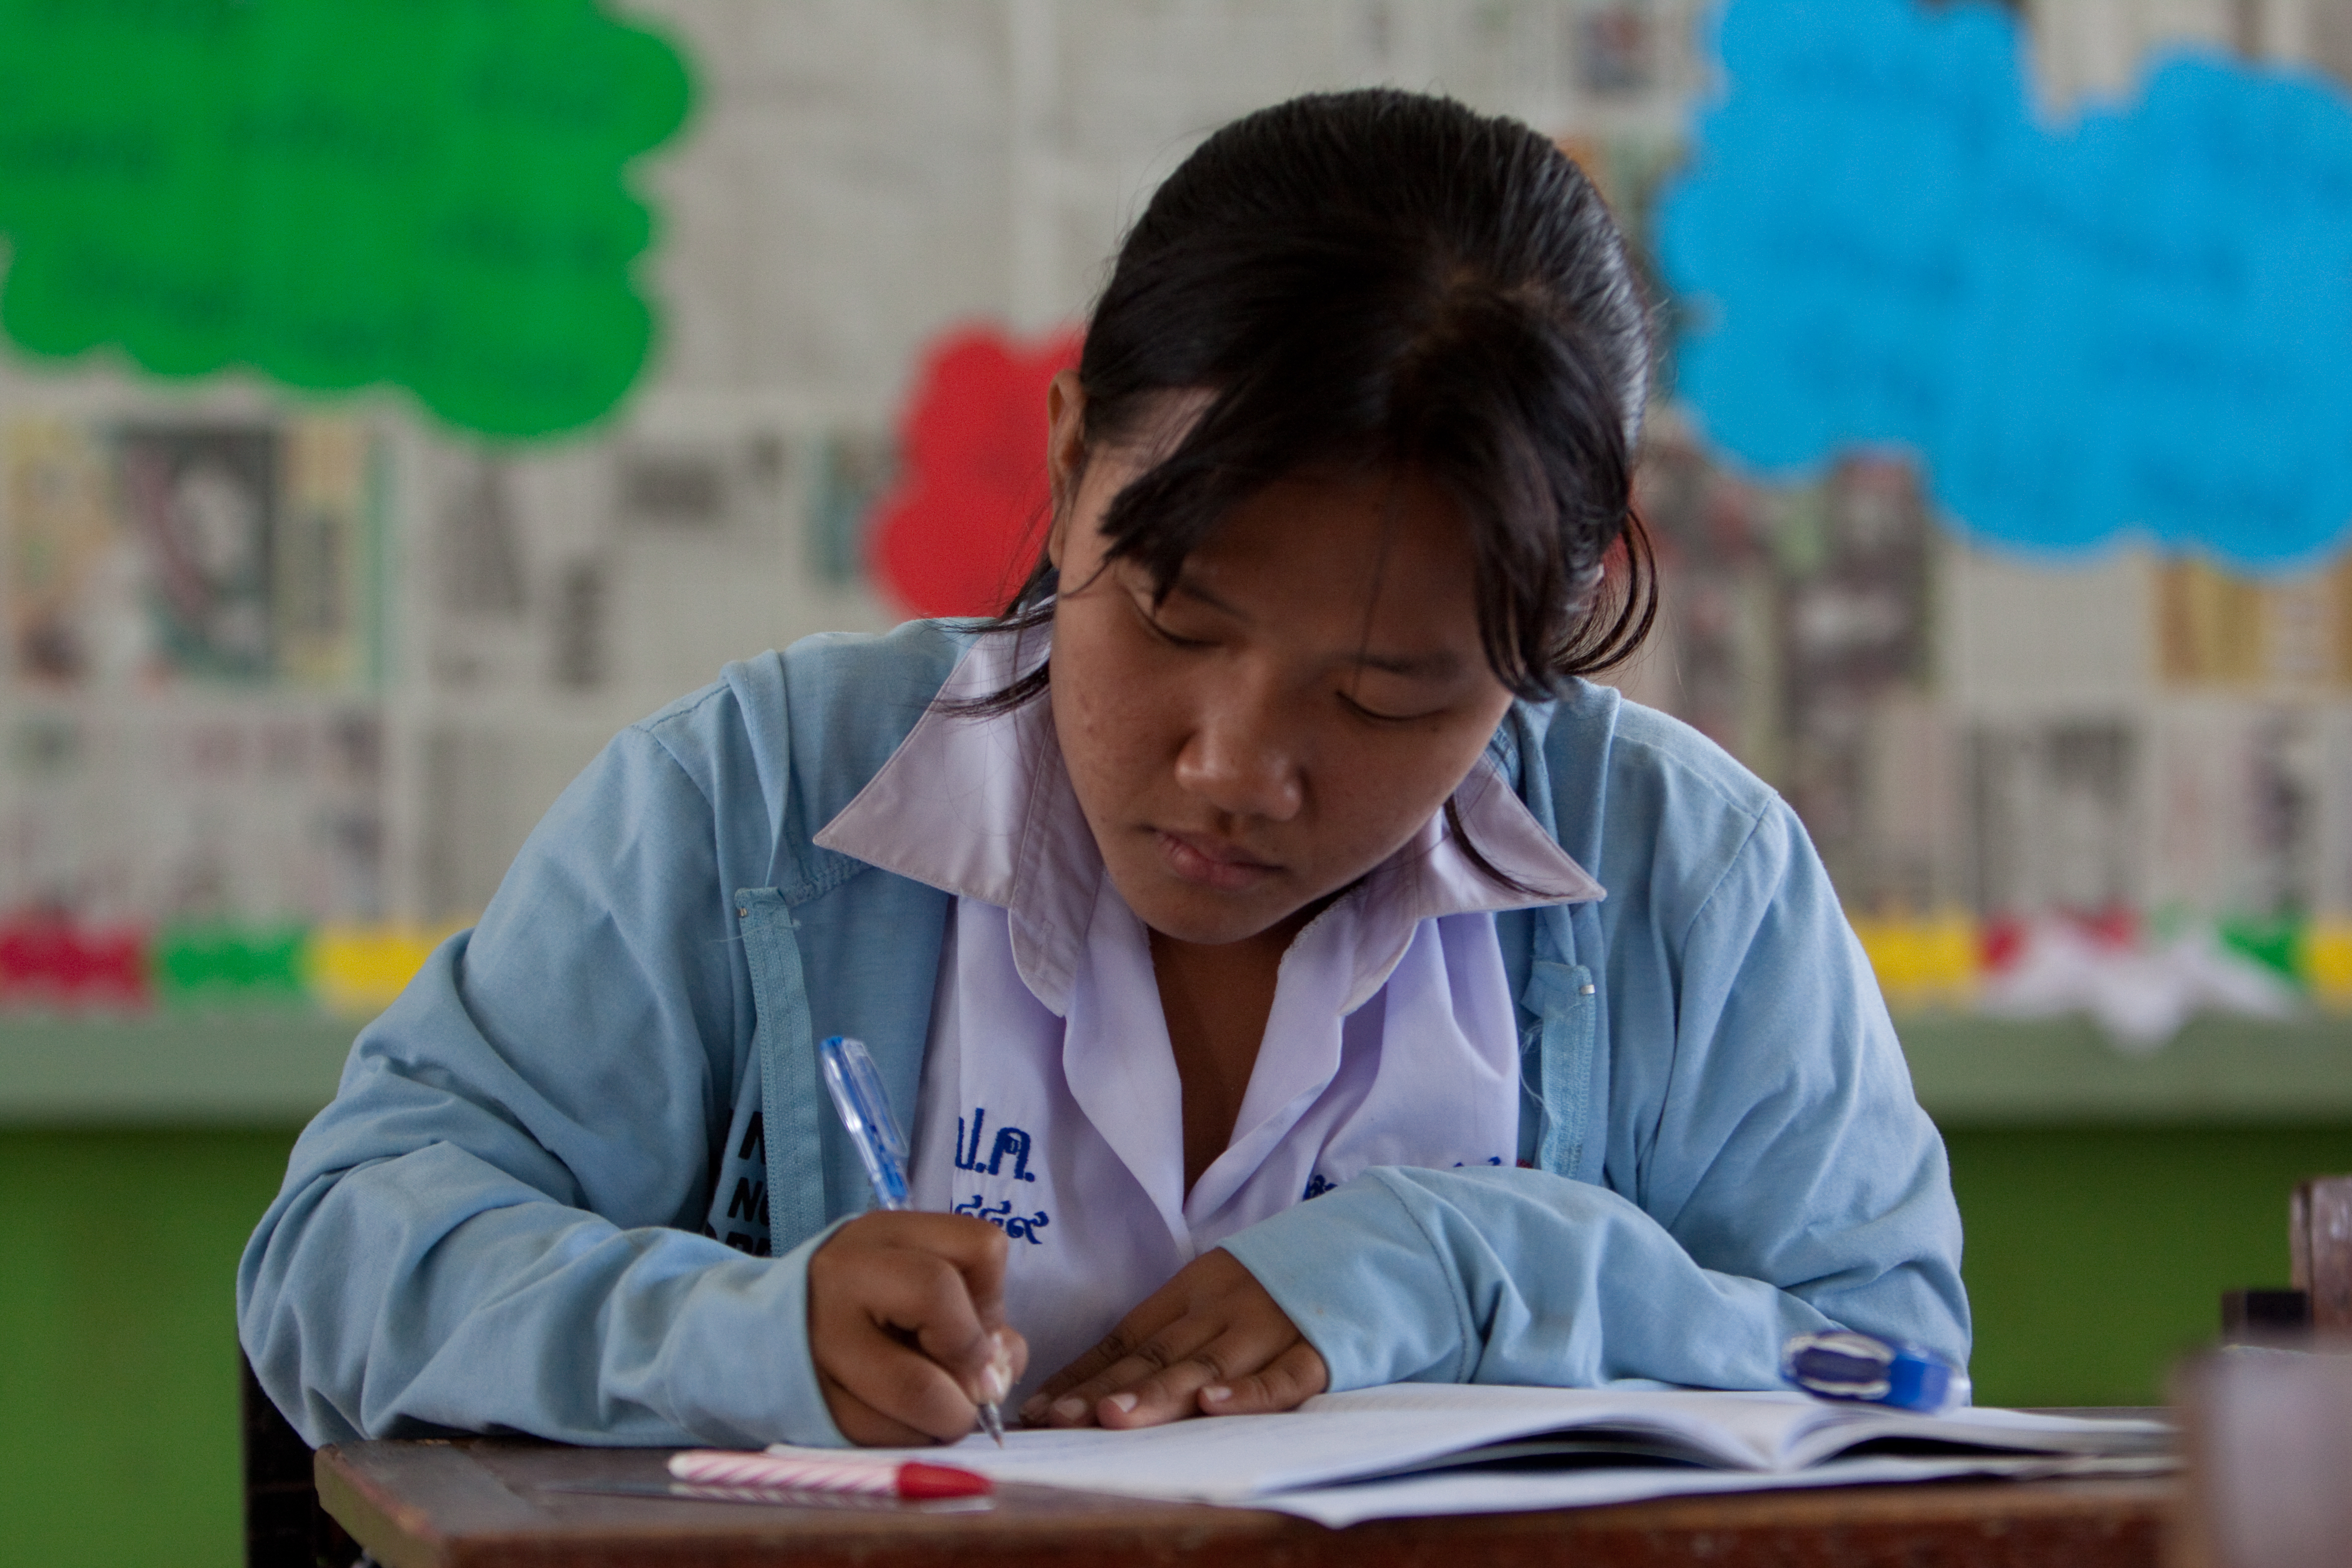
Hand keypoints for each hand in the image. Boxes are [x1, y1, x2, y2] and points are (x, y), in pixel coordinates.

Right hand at [807, 1212, 1026, 1445]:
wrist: (762, 1341)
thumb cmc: (866, 1311)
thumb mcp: (919, 1283)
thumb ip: (978, 1320)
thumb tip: (996, 1379)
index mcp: (884, 1234)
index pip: (980, 1248)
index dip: (993, 1301)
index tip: (977, 1327)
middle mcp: (845, 1274)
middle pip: (939, 1299)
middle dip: (971, 1360)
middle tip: (967, 1386)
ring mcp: (821, 1341)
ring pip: (919, 1390)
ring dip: (949, 1415)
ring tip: (936, 1410)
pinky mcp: (812, 1403)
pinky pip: (888, 1437)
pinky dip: (912, 1439)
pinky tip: (898, 1423)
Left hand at [1022, 1248, 1325, 1429]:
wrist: (1379, 1239)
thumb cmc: (1288, 1277)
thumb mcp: (1224, 1288)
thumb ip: (1178, 1328)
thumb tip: (1106, 1380)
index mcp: (1196, 1289)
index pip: (1128, 1337)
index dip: (1083, 1375)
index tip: (1037, 1410)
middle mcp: (1225, 1306)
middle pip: (1158, 1354)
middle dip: (1105, 1390)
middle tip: (1062, 1420)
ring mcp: (1272, 1325)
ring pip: (1208, 1364)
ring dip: (1161, 1393)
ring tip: (1116, 1418)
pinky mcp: (1321, 1348)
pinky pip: (1282, 1374)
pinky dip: (1249, 1390)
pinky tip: (1215, 1406)